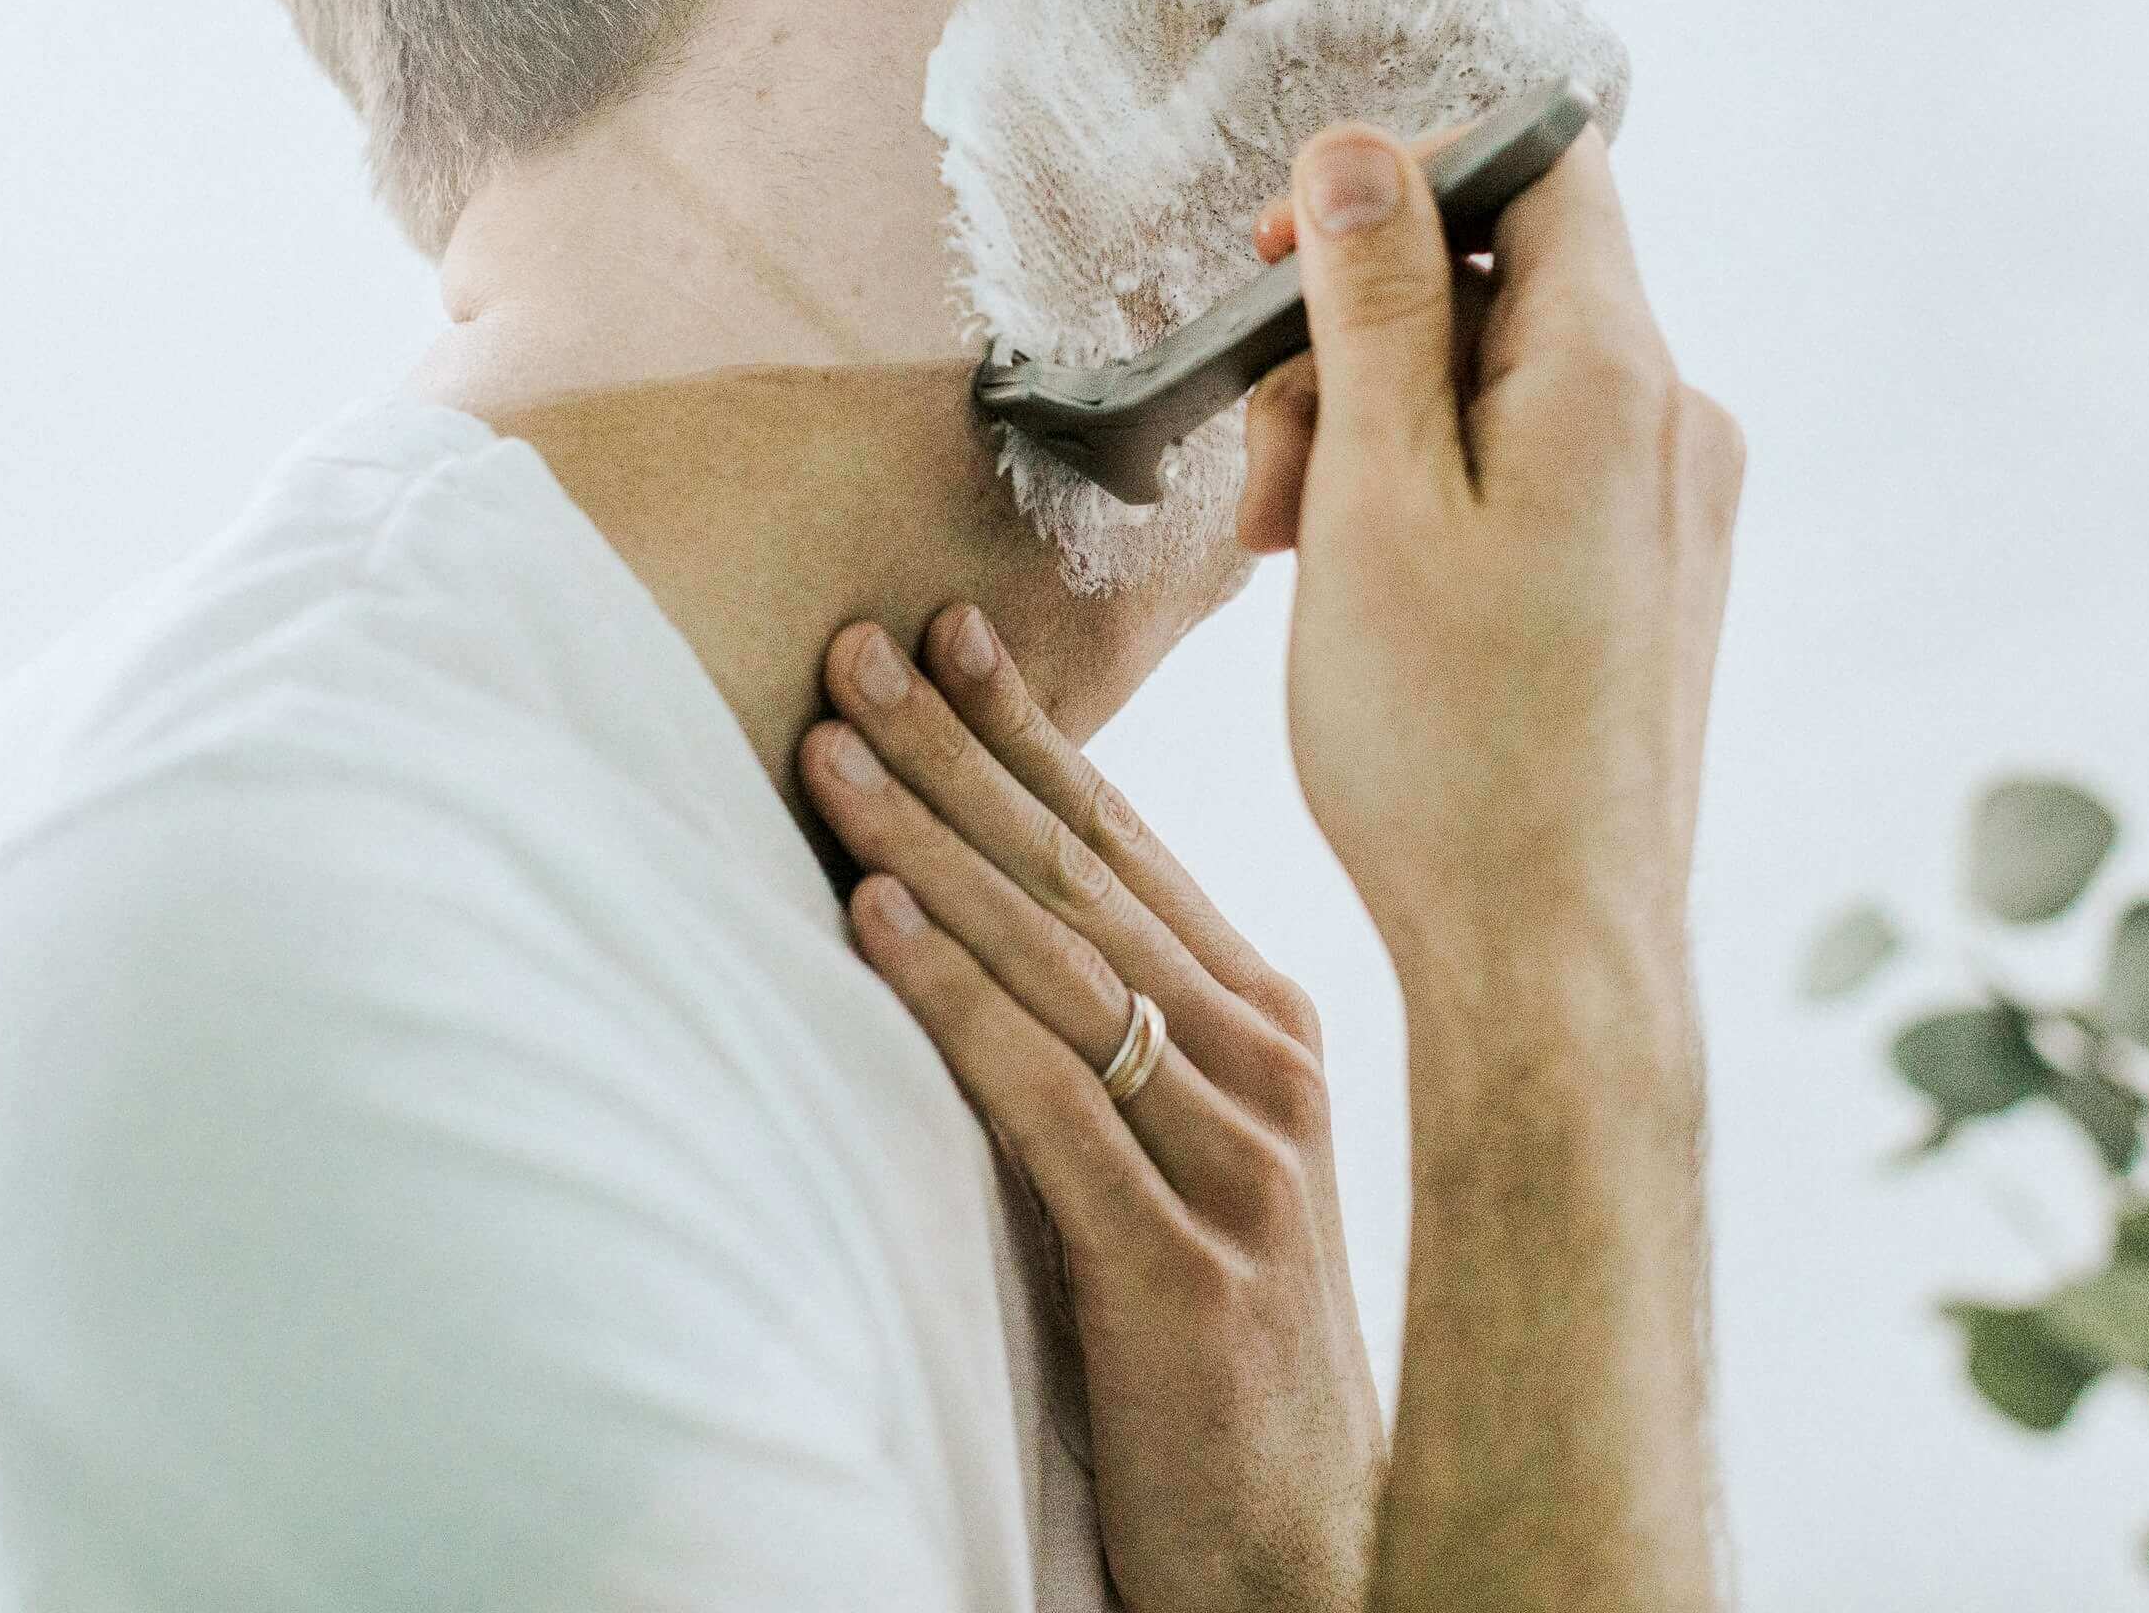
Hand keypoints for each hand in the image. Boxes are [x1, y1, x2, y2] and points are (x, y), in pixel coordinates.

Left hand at [803, 608, 1383, 1612]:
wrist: (1316, 1562)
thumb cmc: (1229, 1372)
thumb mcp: (1191, 1182)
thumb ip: (1120, 1062)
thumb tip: (996, 950)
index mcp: (1270, 1037)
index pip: (1127, 853)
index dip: (1030, 737)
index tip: (944, 629)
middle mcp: (1266, 1072)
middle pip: (1083, 880)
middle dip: (959, 752)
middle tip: (853, 646)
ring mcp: (1237, 1166)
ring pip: (1058, 966)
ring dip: (929, 846)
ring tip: (831, 750)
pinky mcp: (1183, 1269)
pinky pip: (1045, 1101)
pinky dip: (952, 999)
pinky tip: (870, 923)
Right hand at [1271, 122, 1743, 999]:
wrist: (1546, 952)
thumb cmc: (1446, 744)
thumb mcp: (1374, 494)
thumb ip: (1373, 305)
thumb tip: (1361, 150)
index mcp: (1615, 376)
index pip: (1540, 161)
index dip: (1402, 174)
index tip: (1284, 257)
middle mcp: (1671, 420)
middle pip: (1500, 279)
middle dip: (1356, 340)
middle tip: (1271, 474)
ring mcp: (1670, 501)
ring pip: (1499, 383)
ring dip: (1375, 429)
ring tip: (1300, 552)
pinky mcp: (1647, 573)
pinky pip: (1529, 469)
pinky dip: (1430, 495)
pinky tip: (1364, 588)